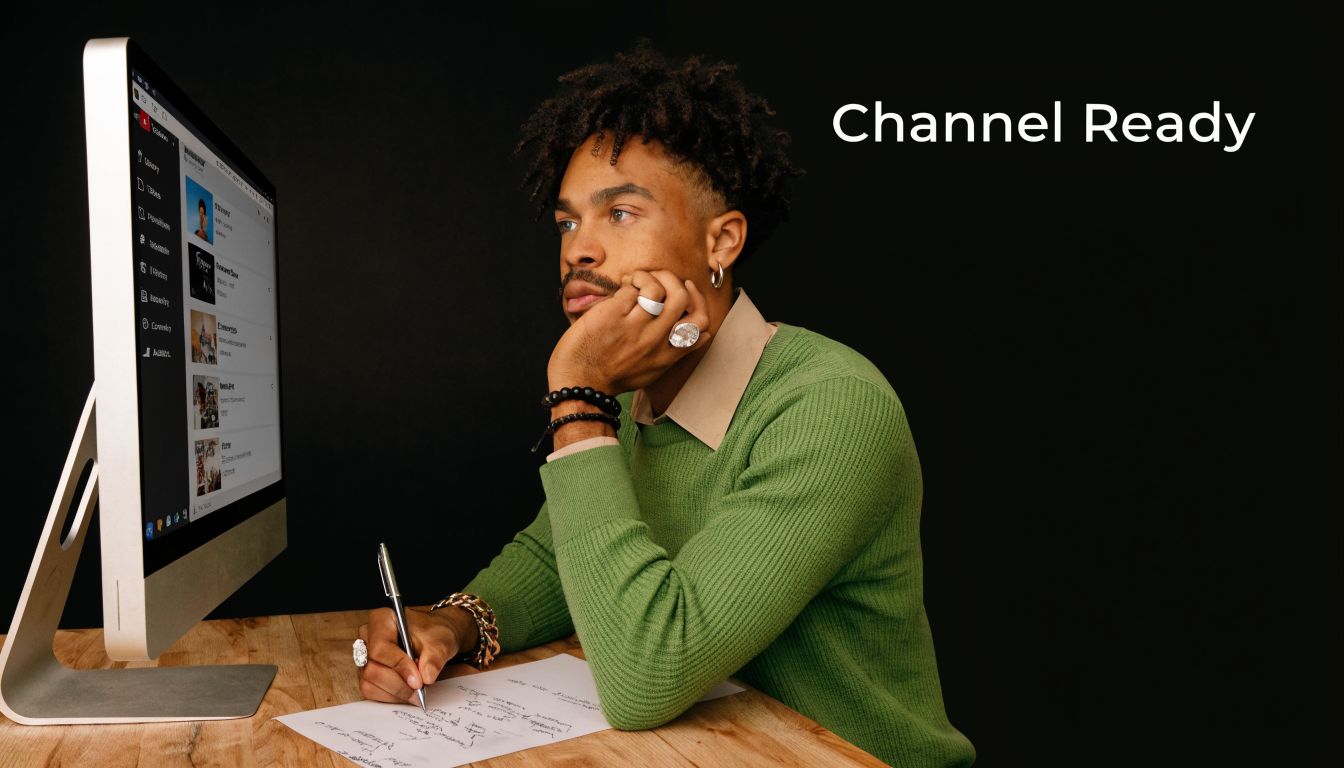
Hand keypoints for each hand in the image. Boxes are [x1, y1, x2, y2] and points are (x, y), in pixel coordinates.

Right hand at [357, 606, 461, 705]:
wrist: (433, 638)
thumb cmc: (433, 633)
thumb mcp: (441, 640)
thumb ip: (435, 656)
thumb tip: (427, 676)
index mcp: (381, 620)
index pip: (381, 648)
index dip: (399, 666)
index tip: (418, 680)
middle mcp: (367, 638)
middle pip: (373, 669)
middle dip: (399, 684)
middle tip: (420, 689)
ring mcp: (364, 657)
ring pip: (370, 683)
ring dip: (396, 693)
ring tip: (416, 690)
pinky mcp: (366, 673)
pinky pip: (371, 691)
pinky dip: (391, 696)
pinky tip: (407, 691)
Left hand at [548, 269, 712, 392]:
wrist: (579, 382)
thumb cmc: (609, 376)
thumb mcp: (650, 371)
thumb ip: (670, 353)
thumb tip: (693, 336)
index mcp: (667, 355)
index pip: (701, 325)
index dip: (698, 301)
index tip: (687, 289)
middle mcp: (655, 341)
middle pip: (683, 300)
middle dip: (674, 280)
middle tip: (660, 279)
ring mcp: (635, 328)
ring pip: (659, 289)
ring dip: (650, 276)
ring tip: (637, 280)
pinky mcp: (614, 316)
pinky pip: (632, 288)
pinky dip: (630, 281)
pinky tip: (622, 285)